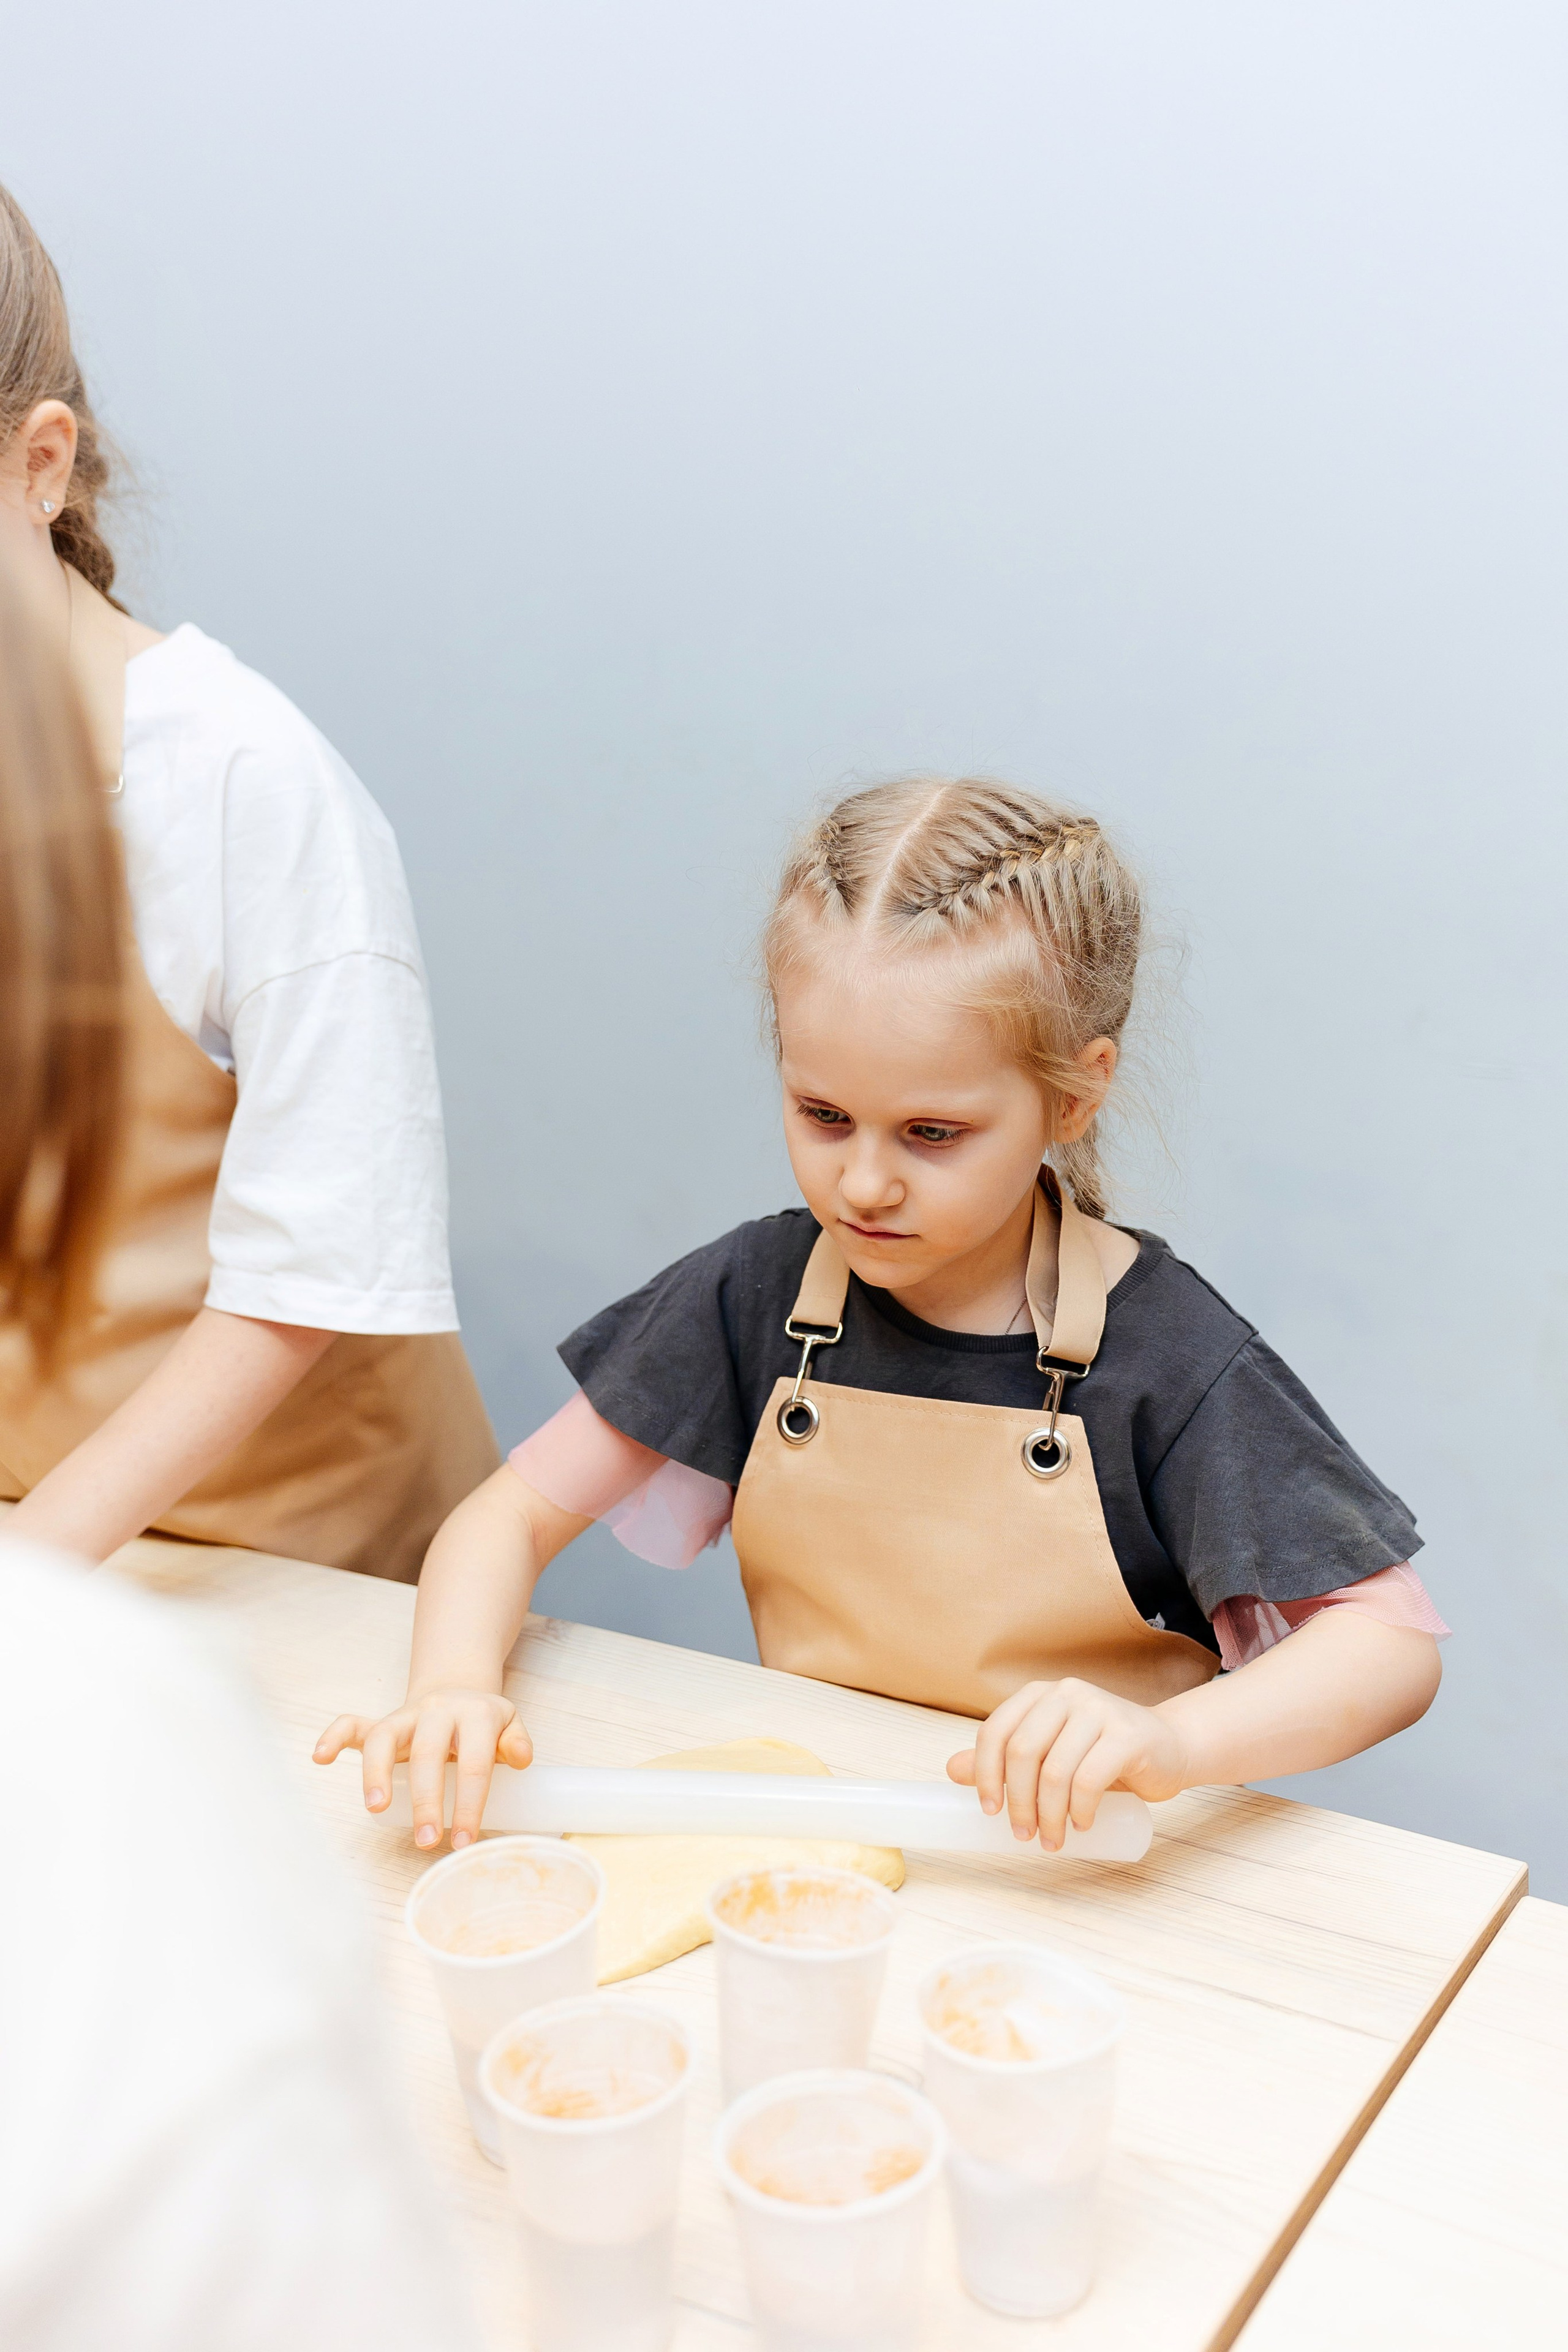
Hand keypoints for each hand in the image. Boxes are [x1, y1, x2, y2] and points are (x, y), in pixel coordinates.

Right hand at [314, 1688, 533, 1850]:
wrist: (458, 1690)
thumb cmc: (484, 1723)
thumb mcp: (509, 1724)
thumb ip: (516, 1740)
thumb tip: (521, 1760)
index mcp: (476, 1714)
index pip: (474, 1762)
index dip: (470, 1802)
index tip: (464, 1840)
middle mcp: (438, 1711)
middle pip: (428, 1754)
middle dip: (426, 1800)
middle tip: (428, 1840)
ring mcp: (406, 1715)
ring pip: (384, 1738)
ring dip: (376, 1773)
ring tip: (375, 1808)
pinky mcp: (382, 1722)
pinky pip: (353, 1724)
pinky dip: (334, 1736)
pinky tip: (320, 1758)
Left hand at [946, 1677, 1186, 1849]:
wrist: (1169, 1747)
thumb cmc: (1103, 1754)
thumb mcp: (1051, 1753)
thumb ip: (1006, 1759)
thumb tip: (951, 1770)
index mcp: (1039, 1695)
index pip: (995, 1731)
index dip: (984, 1774)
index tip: (990, 1811)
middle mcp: (1065, 1693)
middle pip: (1022, 1752)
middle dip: (1018, 1802)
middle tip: (1024, 1834)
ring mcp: (1098, 1709)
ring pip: (1055, 1770)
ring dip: (1048, 1815)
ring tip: (1052, 1839)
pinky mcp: (1127, 1734)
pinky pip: (1089, 1779)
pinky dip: (1080, 1810)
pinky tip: (1082, 1824)